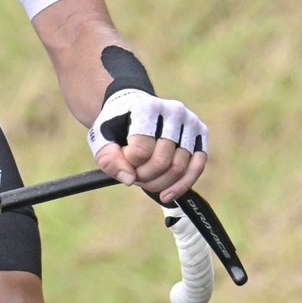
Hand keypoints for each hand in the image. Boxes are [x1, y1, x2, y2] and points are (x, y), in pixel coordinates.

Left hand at [87, 88, 207, 202]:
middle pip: (162, 162)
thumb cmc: (117, 126)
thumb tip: (129, 179)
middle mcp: (173, 111)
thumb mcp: (101, 139)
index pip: (140, 150)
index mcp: (147, 107)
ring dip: (158, 183)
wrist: (132, 110)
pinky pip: (197, 166)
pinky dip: (182, 185)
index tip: (123, 157)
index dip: (128, 163)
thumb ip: (108, 158)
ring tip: (144, 178)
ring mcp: (190, 122)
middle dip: (144, 176)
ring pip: (179, 167)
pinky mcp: (200, 134)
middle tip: (133, 174)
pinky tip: (166, 195)